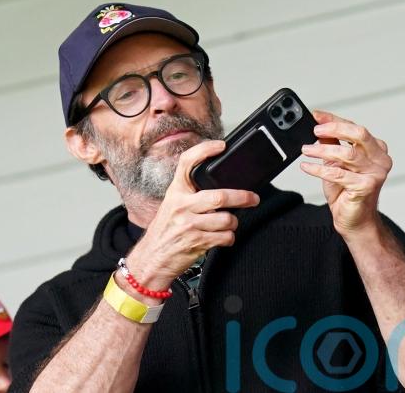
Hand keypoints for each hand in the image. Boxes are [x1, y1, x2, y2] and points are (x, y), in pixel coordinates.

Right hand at [125, 140, 259, 288]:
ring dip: (233, 223)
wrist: (151, 259)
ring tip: (228, 225)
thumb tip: (222, 186)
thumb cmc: (165, 231)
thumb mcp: (172, 206)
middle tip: (253, 198)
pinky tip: (222, 238)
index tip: (221, 146)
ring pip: (227, 219)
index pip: (187, 163)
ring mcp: (188, 224)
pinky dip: (229, 238)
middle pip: (220, 195)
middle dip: (243, 197)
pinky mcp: (196, 242)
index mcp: (175, 192)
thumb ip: (191, 194)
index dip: (205, 150)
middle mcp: (181, 205)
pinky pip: (225, 237)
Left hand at [300, 111, 391, 235]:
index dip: (334, 119)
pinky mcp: (366, 187)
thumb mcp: (336, 164)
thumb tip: (319, 127)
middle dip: (334, 128)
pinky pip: (338, 174)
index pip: (354, 128)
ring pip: (347, 154)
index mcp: (376, 149)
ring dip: (322, 150)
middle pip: (358, 134)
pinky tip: (307, 167)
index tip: (316, 115)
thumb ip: (331, 145)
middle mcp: (380, 159)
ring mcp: (376, 173)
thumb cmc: (347, 193)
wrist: (355, 221)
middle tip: (315, 130)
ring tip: (306, 150)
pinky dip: (319, 169)